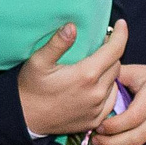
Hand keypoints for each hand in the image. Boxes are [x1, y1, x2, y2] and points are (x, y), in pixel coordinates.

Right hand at [17, 20, 127, 139]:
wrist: (24, 119)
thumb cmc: (30, 87)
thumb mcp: (38, 61)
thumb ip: (57, 43)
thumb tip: (72, 27)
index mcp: (86, 75)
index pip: (115, 50)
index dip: (121, 35)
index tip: (121, 24)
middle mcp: (97, 93)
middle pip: (116, 65)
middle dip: (110, 53)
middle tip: (97, 47)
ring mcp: (97, 109)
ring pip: (114, 82)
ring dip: (108, 72)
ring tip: (94, 66)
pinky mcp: (95, 120)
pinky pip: (110, 100)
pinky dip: (106, 89)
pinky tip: (93, 86)